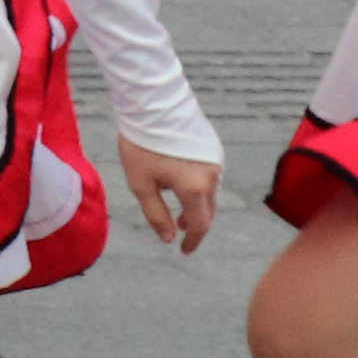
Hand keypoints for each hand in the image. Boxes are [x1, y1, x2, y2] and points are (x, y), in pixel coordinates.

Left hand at [120, 142, 218, 257]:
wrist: (154, 105)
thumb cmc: (142, 145)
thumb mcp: (142, 184)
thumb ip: (157, 215)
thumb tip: (168, 238)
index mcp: (195, 188)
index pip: (200, 225)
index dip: (192, 241)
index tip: (184, 251)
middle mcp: (212, 177)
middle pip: (208, 210)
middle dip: (195, 223)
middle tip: (180, 230)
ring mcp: (216, 161)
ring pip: (210, 193)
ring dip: (197, 204)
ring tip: (179, 208)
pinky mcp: (214, 148)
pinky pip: (210, 176)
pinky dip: (199, 187)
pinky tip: (182, 183)